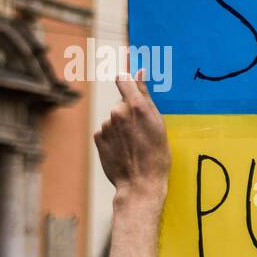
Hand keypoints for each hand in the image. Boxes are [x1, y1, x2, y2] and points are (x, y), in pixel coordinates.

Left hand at [94, 71, 169, 208]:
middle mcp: (118, 112)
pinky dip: (114, 138)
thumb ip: (145, 95)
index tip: (132, 90)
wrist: (140, 184)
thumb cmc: (156, 156)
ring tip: (134, 145)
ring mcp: (106, 125)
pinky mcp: (98, 137)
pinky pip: (107, 131)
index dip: (128, 83)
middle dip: (129, 113)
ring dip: (122, 127)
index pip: (123, 79)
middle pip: (121, 103)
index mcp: (136, 106)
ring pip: (114, 119)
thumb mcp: (158, 124)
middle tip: (142, 133)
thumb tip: (139, 72)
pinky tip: (124, 150)